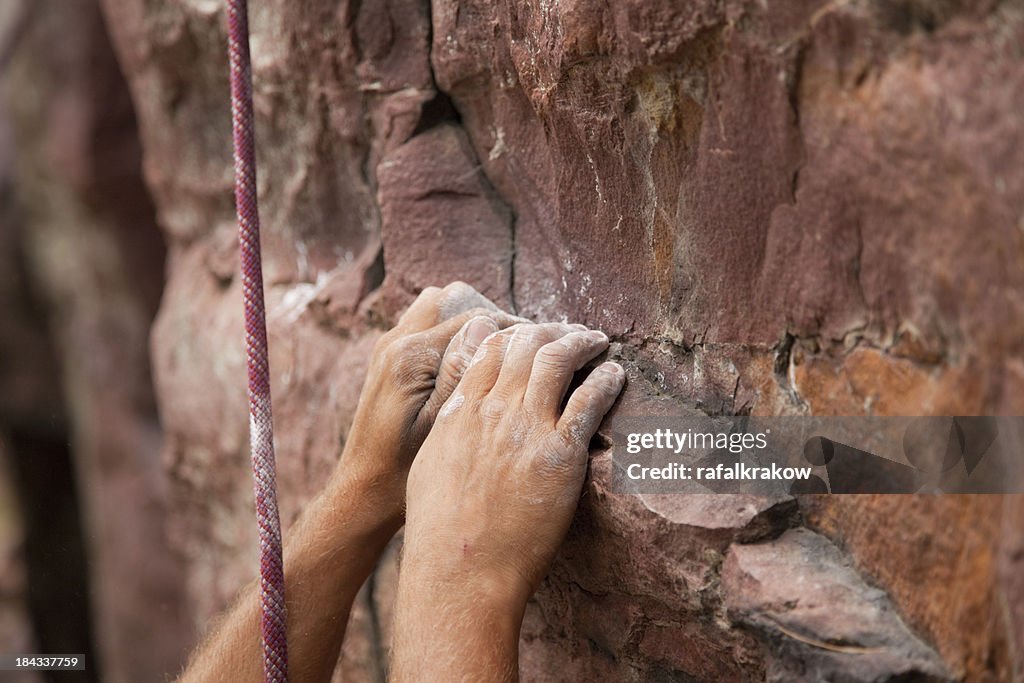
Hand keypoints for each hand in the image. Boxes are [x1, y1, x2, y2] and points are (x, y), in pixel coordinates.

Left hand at [335, 282, 521, 530]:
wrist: (363, 490)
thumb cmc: (403, 469)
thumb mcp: (441, 426)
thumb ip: (463, 374)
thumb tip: (489, 327)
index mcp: (411, 355)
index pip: (476, 318)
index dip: (518, 327)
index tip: (549, 342)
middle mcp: (396, 342)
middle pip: (455, 300)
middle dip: (493, 316)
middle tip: (525, 345)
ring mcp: (390, 348)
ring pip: (440, 308)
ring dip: (471, 322)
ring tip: (501, 351)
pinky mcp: (390, 361)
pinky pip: (428, 327)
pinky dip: (453, 334)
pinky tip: (474, 365)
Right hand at [403, 322, 625, 606]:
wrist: (461, 569)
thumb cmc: (440, 529)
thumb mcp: (431, 464)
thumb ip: (450, 427)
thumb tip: (460, 412)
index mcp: (461, 410)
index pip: (490, 347)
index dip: (516, 332)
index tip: (532, 333)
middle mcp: (493, 410)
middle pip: (526, 344)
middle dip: (552, 330)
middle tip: (570, 332)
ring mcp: (527, 429)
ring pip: (557, 360)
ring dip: (581, 342)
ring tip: (598, 340)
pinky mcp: (560, 454)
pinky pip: (589, 400)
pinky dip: (606, 379)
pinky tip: (616, 373)